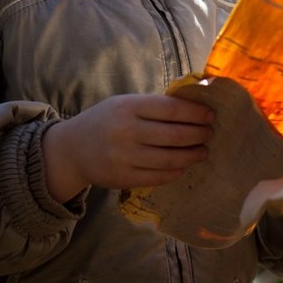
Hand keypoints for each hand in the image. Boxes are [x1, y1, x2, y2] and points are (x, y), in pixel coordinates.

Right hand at [42, 94, 213, 202]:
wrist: (73, 149)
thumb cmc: (106, 120)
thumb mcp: (124, 104)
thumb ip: (153, 106)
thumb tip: (192, 108)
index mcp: (129, 106)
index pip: (170, 108)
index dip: (194, 113)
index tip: (210, 115)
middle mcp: (127, 131)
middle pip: (174, 134)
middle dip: (198, 134)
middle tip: (210, 133)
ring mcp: (125, 157)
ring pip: (169, 158)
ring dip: (192, 155)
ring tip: (203, 151)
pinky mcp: (124, 178)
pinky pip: (159, 176)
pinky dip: (176, 171)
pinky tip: (185, 165)